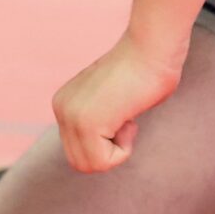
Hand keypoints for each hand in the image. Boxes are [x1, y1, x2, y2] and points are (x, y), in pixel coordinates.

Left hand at [51, 34, 183, 172]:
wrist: (153, 48)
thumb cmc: (148, 70)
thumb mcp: (113, 99)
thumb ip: (102, 118)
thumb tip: (107, 137)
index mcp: (65, 101)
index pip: (79, 149)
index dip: (107, 142)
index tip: (122, 114)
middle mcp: (61, 108)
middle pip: (81, 162)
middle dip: (109, 152)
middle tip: (125, 120)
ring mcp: (71, 115)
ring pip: (92, 165)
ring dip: (116, 151)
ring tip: (127, 118)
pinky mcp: (86, 123)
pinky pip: (103, 162)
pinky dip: (123, 150)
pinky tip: (129, 119)